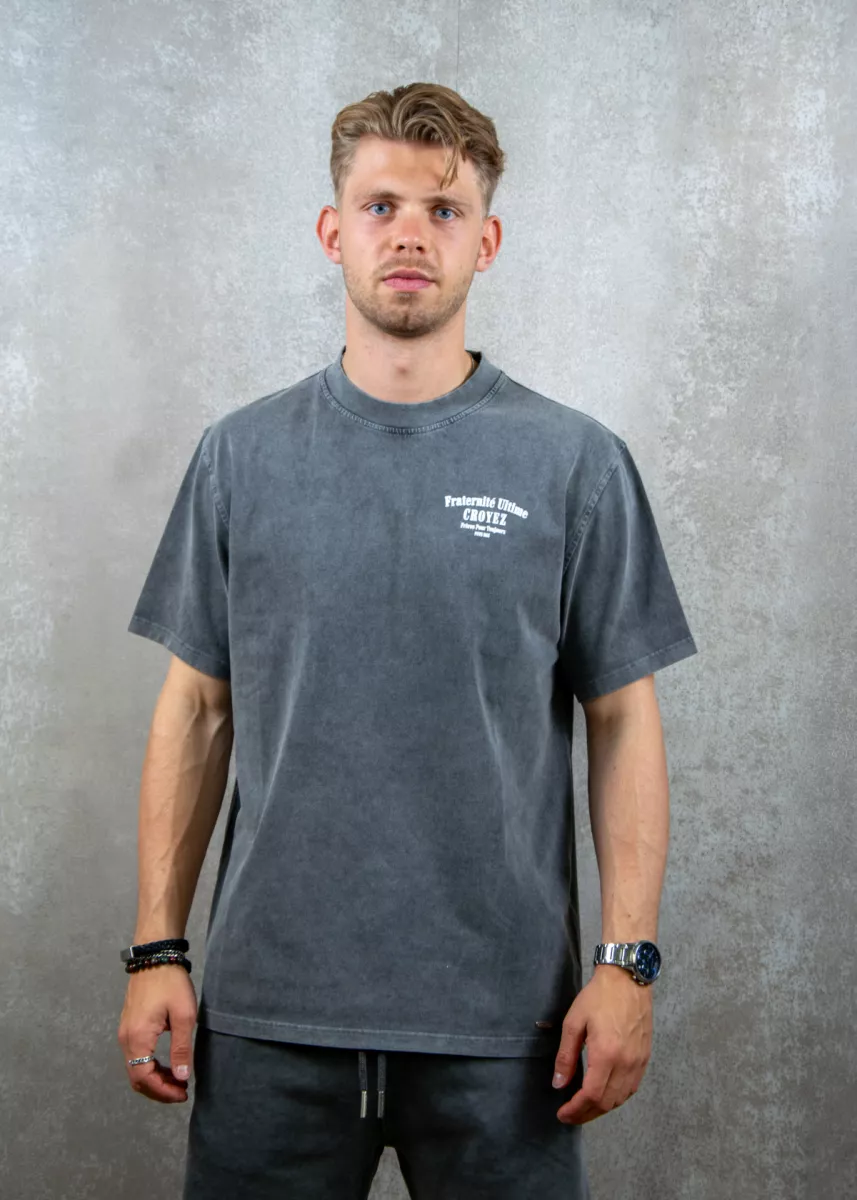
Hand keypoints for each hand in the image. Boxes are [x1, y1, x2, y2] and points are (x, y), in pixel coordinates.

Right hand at [117, 965, 197, 1102]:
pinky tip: (167, 1065)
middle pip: (136, 1077)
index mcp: (137, 1038)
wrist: (155, 956)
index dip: (162, 1092)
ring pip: (135, 1068)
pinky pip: (136, 1056)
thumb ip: (181, 1049)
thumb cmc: (171, 983)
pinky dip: (150, 1066)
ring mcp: (125, 1033)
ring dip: (154, 1079)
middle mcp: (125, 1039)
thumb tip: (181, 1078)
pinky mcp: (129, 1027)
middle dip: (158, 1089)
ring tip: (177, 1080)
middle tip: (181, 1091)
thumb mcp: (184, 1016)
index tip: (183, 1094)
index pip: (143, 1078)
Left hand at [552, 966, 652, 1123]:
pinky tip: (604, 1095)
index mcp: (607, 1054)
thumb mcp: (574, 1022)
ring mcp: (638, 1062)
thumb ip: (565, 1056)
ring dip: (601, 1109)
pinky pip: (631, 1088)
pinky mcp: (645, 1058)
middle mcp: (626, 1063)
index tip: (562, 1114)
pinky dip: (616, 1098)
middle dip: (586, 1114)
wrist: (628, 979)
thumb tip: (558, 1085)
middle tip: (570, 1116)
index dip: (576, 1110)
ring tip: (584, 1108)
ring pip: (620, 1099)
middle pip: (607, 1103)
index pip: (592, 1096)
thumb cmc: (598, 997)